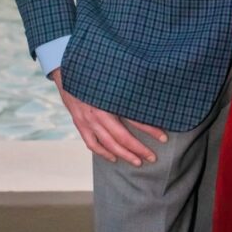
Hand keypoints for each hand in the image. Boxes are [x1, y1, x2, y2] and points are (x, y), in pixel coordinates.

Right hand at [50, 68, 167, 164]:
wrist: (67, 69)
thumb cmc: (95, 70)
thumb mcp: (115, 74)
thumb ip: (130, 83)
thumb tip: (153, 87)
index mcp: (111, 99)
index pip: (135, 119)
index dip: (150, 130)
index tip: (164, 137)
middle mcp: (99, 112)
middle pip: (122, 137)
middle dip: (139, 149)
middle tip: (153, 157)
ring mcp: (88, 120)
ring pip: (108, 144)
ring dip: (124, 155)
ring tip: (138, 162)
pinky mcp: (80, 124)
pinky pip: (92, 143)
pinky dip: (103, 153)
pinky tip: (113, 158)